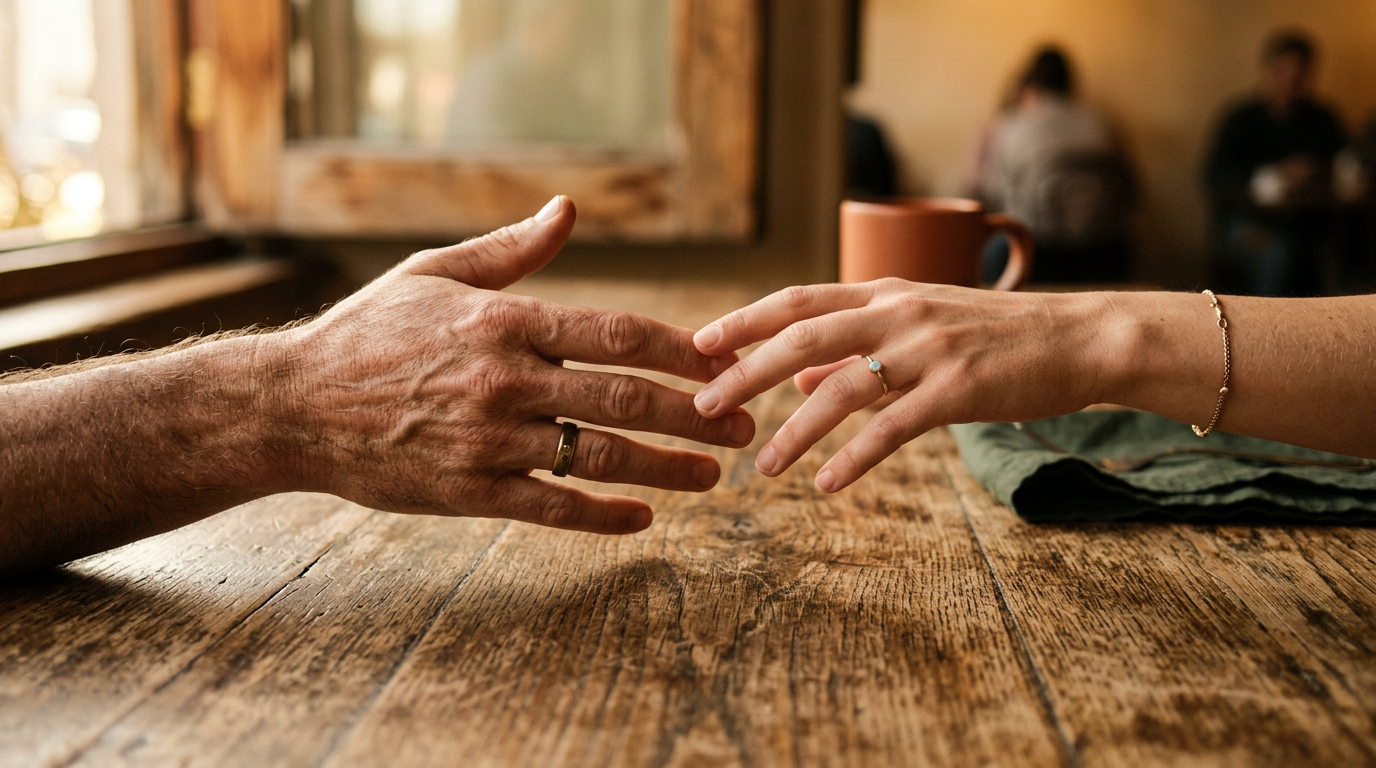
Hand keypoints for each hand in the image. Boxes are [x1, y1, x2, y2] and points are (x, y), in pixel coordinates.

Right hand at [269, 196, 754, 533]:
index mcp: (505, 319)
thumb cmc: (368, 332)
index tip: (729, 361)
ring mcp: (488, 440)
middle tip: (746, 428)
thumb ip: (511, 249)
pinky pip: (552, 508)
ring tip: (715, 476)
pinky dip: (603, 515)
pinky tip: (643, 517)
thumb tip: (568, 211)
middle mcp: (505, 379)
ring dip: (668, 468)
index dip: (687, 350)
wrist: (292, 404)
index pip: (620, 333)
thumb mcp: (434, 273)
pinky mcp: (469, 491)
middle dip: (698, 414)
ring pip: (601, 456)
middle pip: (626, 397)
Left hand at [691, 280, 1111, 492]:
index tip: (698, 346)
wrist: (1077, 337)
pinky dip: (854, 457)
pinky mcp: (957, 389)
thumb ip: (855, 348)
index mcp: (883, 292)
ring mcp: (927, 349)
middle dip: (746, 373)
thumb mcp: (918, 325)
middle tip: (703, 406)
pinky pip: (892, 427)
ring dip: (795, 429)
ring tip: (763, 466)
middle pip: (802, 337)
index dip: (744, 321)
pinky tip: (826, 484)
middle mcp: (898, 312)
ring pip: (841, 388)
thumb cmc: (993, 334)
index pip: (797, 300)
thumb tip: (796, 375)